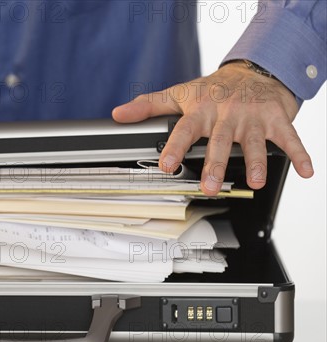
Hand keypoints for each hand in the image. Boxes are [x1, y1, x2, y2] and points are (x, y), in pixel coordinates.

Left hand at [112, 61, 313, 194]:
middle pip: (219, 142)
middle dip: (214, 165)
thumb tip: (118, 114)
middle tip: (210, 186)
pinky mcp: (276, 119)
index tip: (166, 166)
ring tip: (255, 181)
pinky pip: (290, 138)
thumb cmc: (212, 90)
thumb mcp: (178, 94)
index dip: (174, 148)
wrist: (251, 71)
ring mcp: (252, 118)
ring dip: (256, 162)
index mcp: (201, 111)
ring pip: (253, 143)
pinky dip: (300, 154)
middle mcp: (226, 115)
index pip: (184, 131)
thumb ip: (148, 106)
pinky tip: (306, 171)